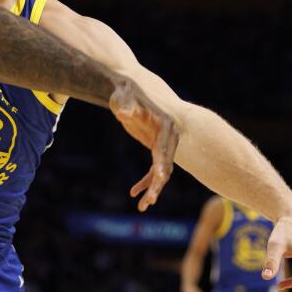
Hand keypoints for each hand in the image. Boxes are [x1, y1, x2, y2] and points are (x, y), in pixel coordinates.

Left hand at [110, 79, 179, 211]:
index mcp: (165, 127)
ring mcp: (162, 143)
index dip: (162, 164)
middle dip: (158, 184)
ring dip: (152, 189)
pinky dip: (144, 181)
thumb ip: (127, 107)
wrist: (128, 84)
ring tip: (143, 206)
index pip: (165, 149)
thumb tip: (123, 113)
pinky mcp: (155, 147)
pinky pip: (152, 169)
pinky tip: (133, 193)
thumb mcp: (125, 97)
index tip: (160, 178)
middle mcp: (168, 137)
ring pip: (161, 171)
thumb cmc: (126, 90)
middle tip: (150, 201)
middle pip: (166, 164)